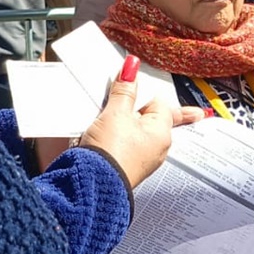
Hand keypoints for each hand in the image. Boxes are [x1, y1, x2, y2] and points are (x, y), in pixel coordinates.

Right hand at [79, 55, 204, 188]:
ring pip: (134, 132)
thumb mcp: (115, 113)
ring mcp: (141, 159)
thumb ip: (124, 90)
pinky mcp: (125, 166)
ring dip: (121, 124)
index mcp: (162, 133)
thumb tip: (132, 68)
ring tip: (106, 120)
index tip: (139, 85)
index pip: (161, 103)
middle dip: (135, 110)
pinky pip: (123, 145)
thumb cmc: (109, 153)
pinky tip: (101, 134)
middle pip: (148, 118)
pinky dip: (113, 138)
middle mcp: (156, 148)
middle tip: (121, 102)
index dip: (145, 92)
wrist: (91, 185)